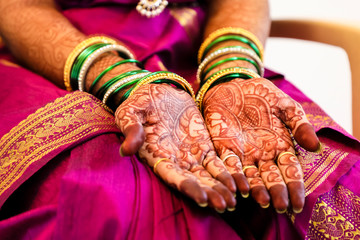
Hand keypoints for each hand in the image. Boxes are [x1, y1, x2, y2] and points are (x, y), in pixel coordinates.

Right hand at [115, 84, 236, 210]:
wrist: (158, 92)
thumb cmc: (139, 103)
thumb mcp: (130, 112)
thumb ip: (131, 129)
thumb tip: (127, 150)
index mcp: (158, 156)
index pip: (173, 176)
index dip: (188, 187)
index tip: (202, 198)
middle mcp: (176, 160)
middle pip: (195, 181)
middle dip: (210, 193)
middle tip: (226, 205)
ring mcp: (191, 154)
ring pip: (209, 176)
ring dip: (222, 188)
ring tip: (236, 200)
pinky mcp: (204, 145)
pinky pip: (218, 162)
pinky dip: (228, 173)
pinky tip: (240, 183)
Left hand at [202, 78, 319, 212]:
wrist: (232, 84)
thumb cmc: (261, 94)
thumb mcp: (285, 105)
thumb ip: (299, 124)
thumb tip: (316, 147)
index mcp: (280, 146)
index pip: (290, 171)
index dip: (295, 187)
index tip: (298, 202)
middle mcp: (262, 154)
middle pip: (271, 178)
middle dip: (277, 193)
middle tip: (282, 207)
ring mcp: (243, 153)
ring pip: (251, 176)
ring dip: (257, 189)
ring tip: (262, 202)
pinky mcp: (224, 147)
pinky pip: (229, 164)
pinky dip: (234, 175)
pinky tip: (239, 187)